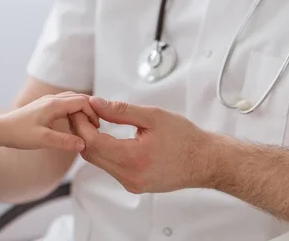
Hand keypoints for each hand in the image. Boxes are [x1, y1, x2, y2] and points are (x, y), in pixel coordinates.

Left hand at [0, 92, 100, 151]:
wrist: (0, 130)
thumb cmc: (19, 134)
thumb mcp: (43, 140)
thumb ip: (64, 141)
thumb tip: (84, 144)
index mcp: (54, 104)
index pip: (82, 101)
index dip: (93, 113)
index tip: (97, 128)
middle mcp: (52, 99)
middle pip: (79, 98)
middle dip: (90, 110)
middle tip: (96, 127)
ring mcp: (47, 102)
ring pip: (71, 100)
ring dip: (81, 110)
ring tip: (87, 127)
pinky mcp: (43, 107)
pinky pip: (64, 104)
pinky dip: (73, 112)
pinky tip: (73, 125)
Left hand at [69, 97, 216, 193]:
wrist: (207, 162)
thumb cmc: (186, 138)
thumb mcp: (153, 116)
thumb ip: (121, 110)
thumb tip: (96, 103)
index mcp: (134, 159)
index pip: (92, 142)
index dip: (81, 123)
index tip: (81, 108)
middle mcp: (130, 176)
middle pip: (90, 153)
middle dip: (82, 131)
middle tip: (83, 112)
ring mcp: (131, 184)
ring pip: (97, 161)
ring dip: (91, 141)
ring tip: (94, 120)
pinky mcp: (133, 185)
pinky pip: (109, 167)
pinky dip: (103, 150)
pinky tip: (106, 136)